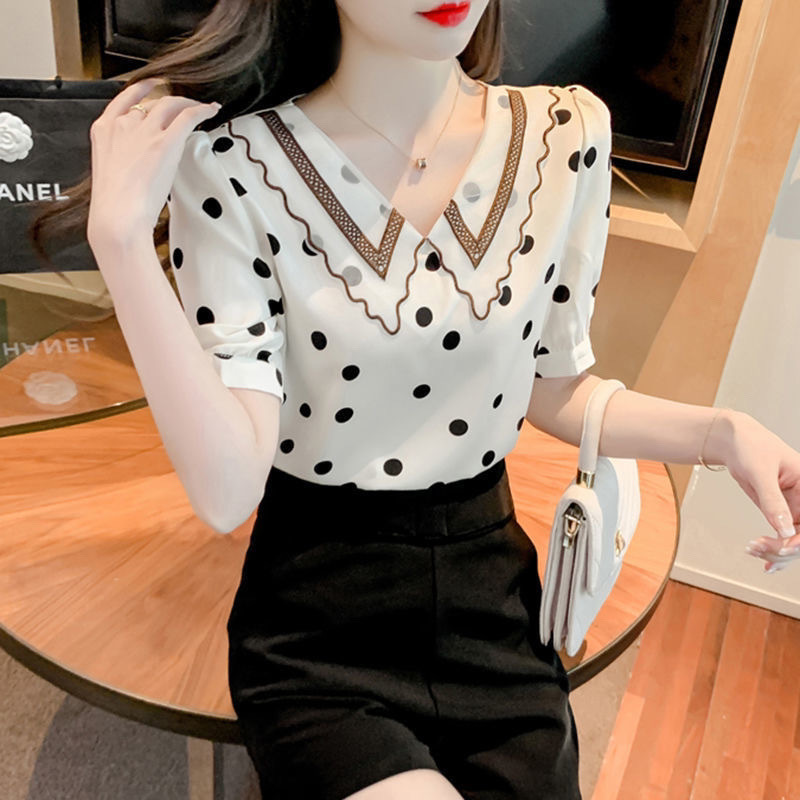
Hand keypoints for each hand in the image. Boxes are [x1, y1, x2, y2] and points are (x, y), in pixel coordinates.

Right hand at [86, 77, 220, 251]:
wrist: (117, 215)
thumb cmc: (114, 204)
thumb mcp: (110, 170)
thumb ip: (122, 155)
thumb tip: (141, 156)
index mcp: (104, 129)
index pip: (125, 98)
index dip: (143, 88)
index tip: (153, 84)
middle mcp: (124, 124)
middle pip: (152, 103)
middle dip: (171, 103)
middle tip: (185, 107)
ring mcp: (145, 131)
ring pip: (171, 104)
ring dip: (188, 104)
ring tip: (201, 108)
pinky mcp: (165, 142)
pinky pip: (188, 115)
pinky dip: (202, 109)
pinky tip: (212, 110)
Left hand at [724, 413, 799, 572]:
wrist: (733, 442)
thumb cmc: (750, 446)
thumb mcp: (761, 471)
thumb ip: (773, 501)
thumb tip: (784, 530)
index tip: (786, 546)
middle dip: (785, 548)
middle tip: (758, 548)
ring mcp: (794, 508)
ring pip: (793, 542)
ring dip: (776, 552)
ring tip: (751, 549)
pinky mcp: (779, 513)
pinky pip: (783, 538)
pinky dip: (774, 551)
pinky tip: (765, 563)